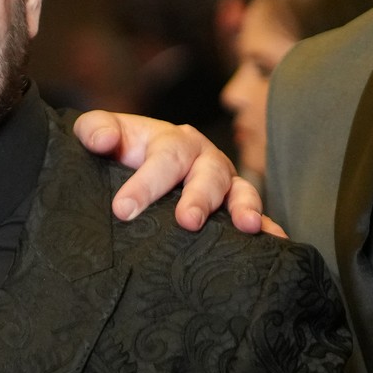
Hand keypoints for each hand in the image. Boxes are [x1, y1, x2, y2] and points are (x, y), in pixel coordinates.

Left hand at [72, 111, 278, 235]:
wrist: (136, 166)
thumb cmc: (120, 151)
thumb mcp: (102, 135)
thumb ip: (95, 130)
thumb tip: (101, 140)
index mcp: (172, 141)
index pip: (164, 158)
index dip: (146, 184)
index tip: (123, 210)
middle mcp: (204, 160)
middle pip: (207, 175)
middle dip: (200, 198)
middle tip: (187, 221)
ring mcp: (224, 184)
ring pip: (239, 192)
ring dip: (245, 208)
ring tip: (246, 226)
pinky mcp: (235, 208)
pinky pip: (258, 217)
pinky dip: (269, 228)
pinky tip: (277, 242)